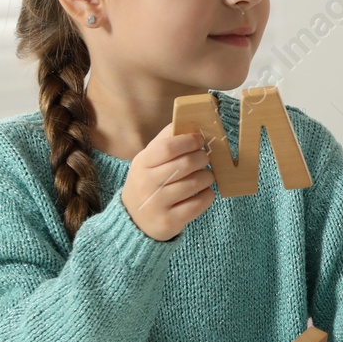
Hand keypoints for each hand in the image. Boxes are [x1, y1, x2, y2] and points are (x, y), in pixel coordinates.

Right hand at [120, 123, 215, 240]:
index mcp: (142, 163)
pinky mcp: (169, 221)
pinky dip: (208, 195)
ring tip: (205, 176)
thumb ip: (166, 140)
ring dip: (208, 176)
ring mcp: (157, 204)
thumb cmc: (149, 182)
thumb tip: (189, 120)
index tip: (201, 140)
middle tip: (205, 158)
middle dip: (203, 158)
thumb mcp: (148, 160)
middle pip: (186, 164)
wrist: (134, 221)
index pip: (168, 147)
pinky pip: (200, 202)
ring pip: (196, 183)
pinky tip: (202, 192)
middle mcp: (147, 184)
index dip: (189, 141)